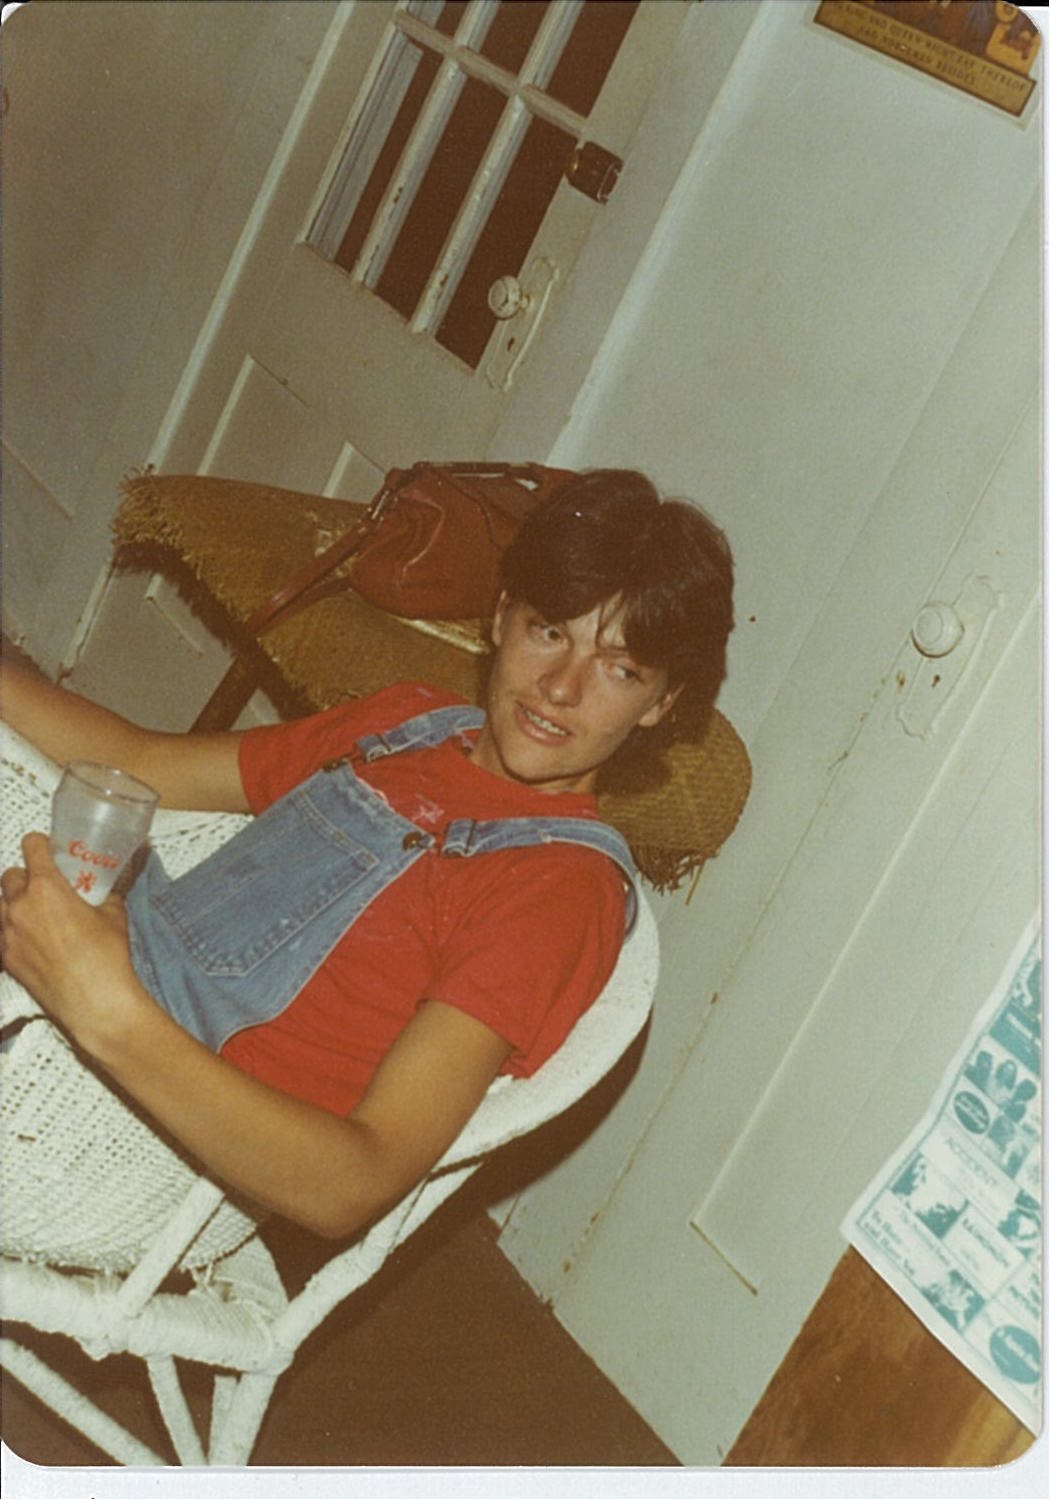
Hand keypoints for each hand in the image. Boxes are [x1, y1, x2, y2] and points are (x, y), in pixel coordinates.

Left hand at [0, 831, 137, 1038]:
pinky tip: (33, 941)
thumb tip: (109, 887)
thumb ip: (106, 894)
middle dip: (25, 877)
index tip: (46, 847)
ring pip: (0, 905)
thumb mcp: (114, 915)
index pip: (31, 848)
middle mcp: (20, 906)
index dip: (39, 844)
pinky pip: (2, 934)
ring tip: (34, 914)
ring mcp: (8, 934)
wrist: (94, 1001)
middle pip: (10, 876)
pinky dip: (13, 931)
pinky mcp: (6, 959)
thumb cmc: (107, 956)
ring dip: (14, 903)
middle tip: (44, 886)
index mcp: (47, 887)